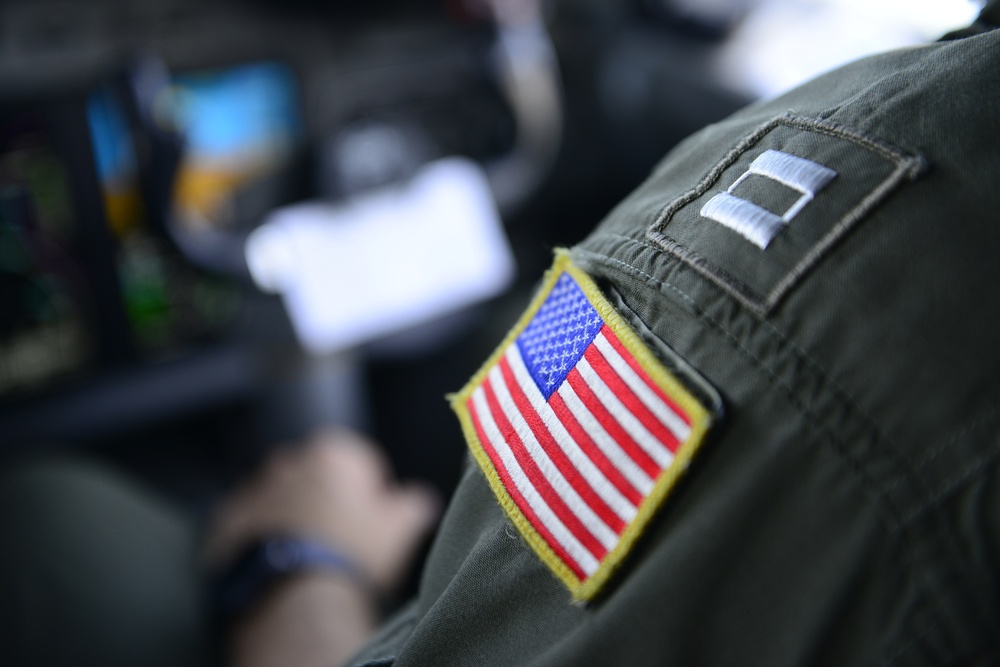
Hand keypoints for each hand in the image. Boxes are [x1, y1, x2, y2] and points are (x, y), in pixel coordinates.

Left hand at [204, 428, 440, 592]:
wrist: (294, 596)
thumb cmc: (353, 554)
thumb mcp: (401, 529)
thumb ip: (414, 504)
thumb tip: (421, 500)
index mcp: (333, 453)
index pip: (361, 461)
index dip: (372, 492)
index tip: (375, 520)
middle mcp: (289, 462)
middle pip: (317, 477)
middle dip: (328, 498)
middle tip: (342, 538)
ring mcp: (253, 490)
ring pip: (281, 497)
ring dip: (294, 515)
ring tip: (309, 553)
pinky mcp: (227, 520)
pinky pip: (250, 522)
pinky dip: (263, 535)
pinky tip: (280, 561)